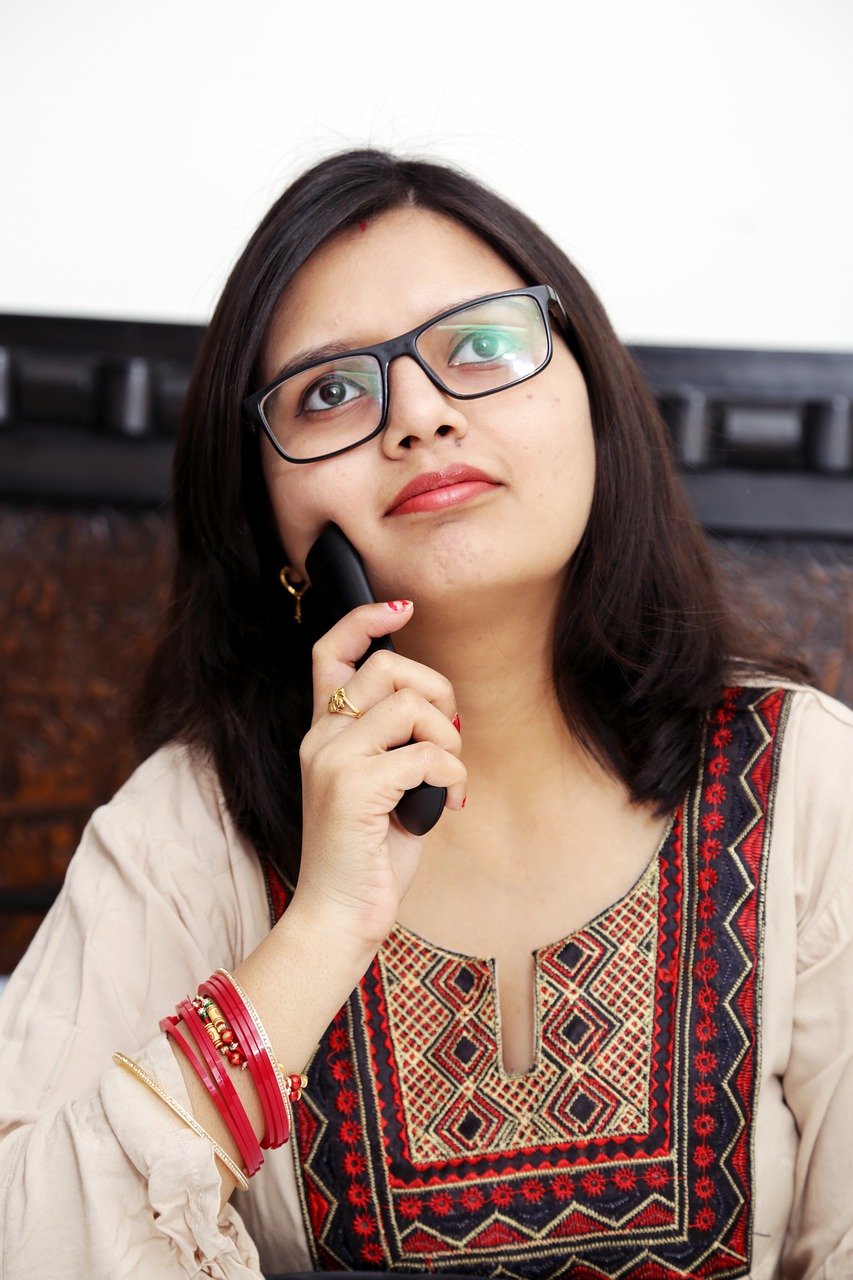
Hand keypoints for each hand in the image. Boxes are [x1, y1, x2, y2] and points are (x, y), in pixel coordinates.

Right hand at [288, 600, 465, 954]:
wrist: (337, 916)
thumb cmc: (367, 855)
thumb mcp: (381, 786)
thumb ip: (396, 742)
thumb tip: (442, 710)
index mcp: (324, 734)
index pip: (329, 651)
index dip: (365, 619)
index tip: (402, 607)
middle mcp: (321, 738)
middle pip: (389, 668)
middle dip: (438, 693)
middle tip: (449, 739)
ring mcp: (334, 761)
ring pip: (410, 704)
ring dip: (448, 738)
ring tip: (448, 776)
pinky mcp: (354, 789)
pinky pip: (427, 755)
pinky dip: (453, 777)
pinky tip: (449, 805)